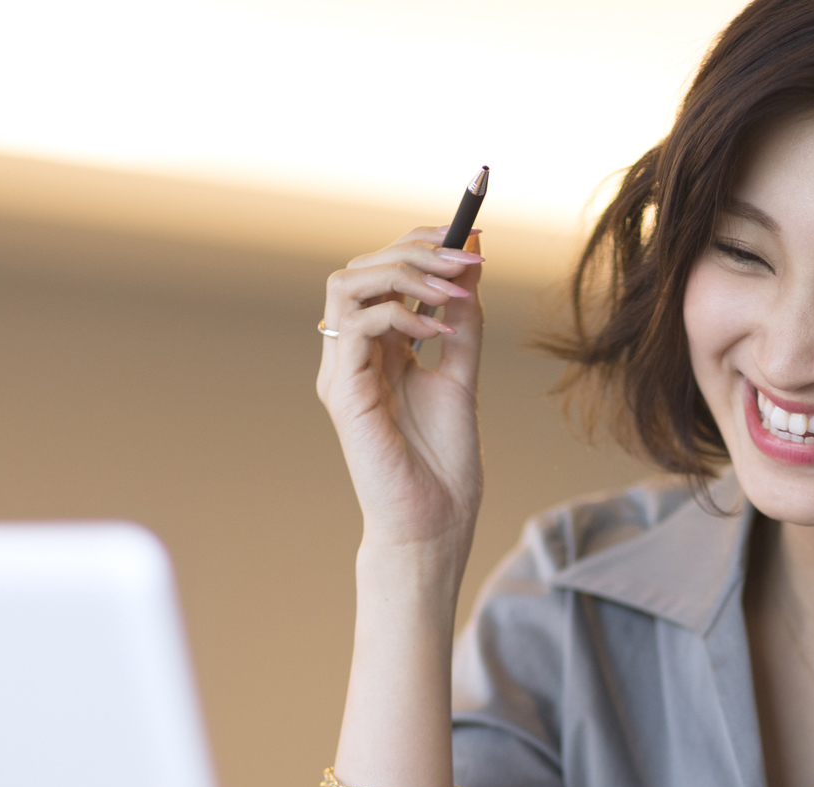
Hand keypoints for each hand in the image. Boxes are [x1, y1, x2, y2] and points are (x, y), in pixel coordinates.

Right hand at [315, 227, 487, 557]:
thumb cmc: (444, 466)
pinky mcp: (341, 392)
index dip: (420, 245)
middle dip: (416, 250)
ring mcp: (341, 372)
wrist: (434, 525)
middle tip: (467, 256)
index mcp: (378, 349)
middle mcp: (352, 354)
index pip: (383, 274)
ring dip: (405, 273)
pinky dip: (400, 314)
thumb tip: (472, 259)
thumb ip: (463, 320)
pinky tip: (440, 333)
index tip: (468, 234)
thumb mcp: (462, 374)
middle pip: (362, 268)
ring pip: (346, 284)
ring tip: (454, 288)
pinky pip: (356, 326)